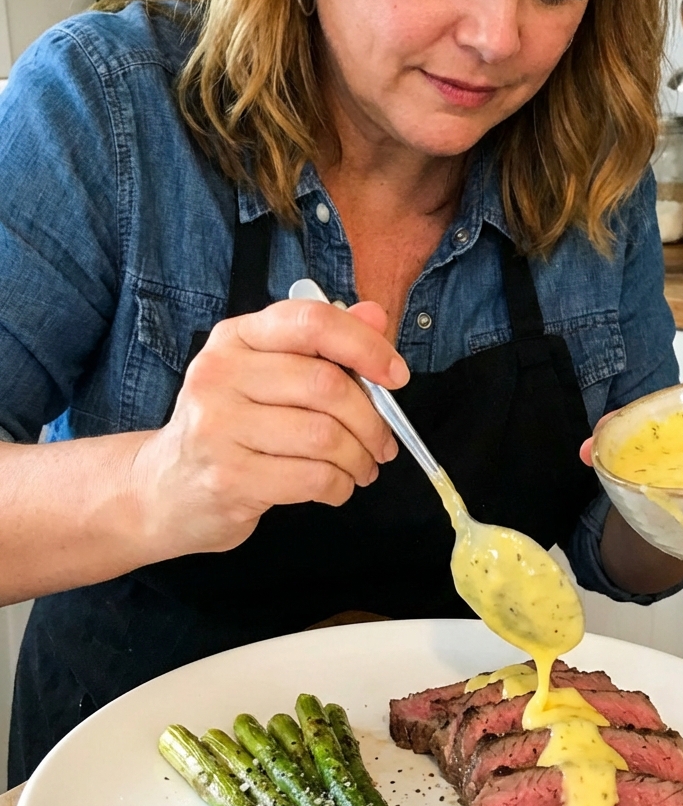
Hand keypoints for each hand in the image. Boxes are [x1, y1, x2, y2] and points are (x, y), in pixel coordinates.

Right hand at [130, 299, 405, 558]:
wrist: (163, 488)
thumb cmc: (229, 427)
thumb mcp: (267, 374)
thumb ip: (322, 344)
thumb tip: (376, 316)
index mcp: (236, 338)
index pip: (311, 322)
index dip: (365, 346)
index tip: (396, 376)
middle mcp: (220, 374)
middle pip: (326, 385)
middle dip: (372, 419)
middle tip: (383, 442)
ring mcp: (218, 426)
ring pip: (325, 436)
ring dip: (359, 458)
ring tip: (361, 467)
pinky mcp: (228, 477)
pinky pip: (313, 478)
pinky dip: (339, 486)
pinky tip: (336, 487)